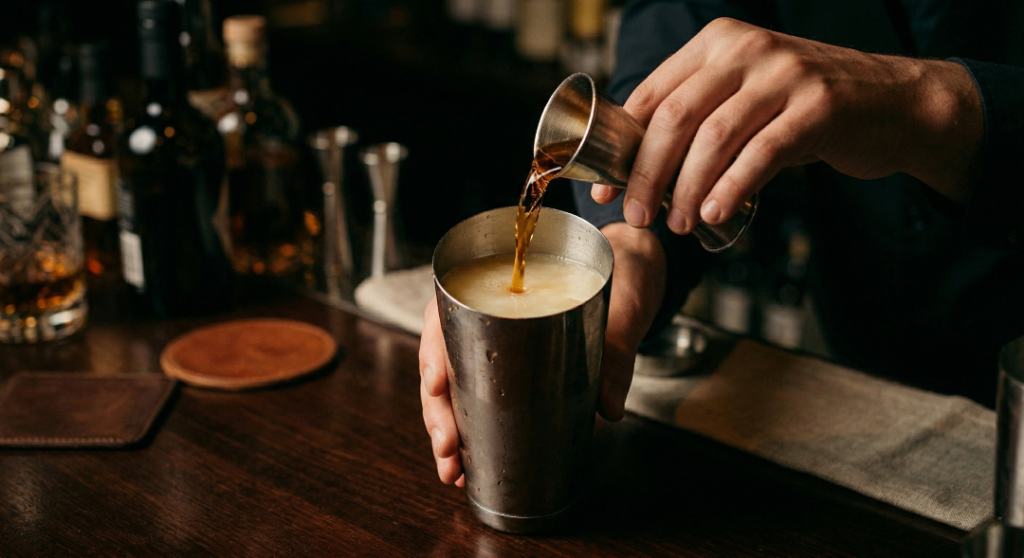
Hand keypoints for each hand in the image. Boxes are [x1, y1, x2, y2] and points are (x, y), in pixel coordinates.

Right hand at [418, 222, 665, 483]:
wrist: (632, 277)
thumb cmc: (617, 276)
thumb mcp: (622, 305)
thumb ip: (617, 350)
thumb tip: (608, 407)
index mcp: (493, 287)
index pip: (443, 316)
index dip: (433, 354)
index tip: (438, 386)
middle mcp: (483, 317)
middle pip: (442, 364)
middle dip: (438, 411)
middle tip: (448, 446)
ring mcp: (493, 348)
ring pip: (452, 390)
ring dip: (447, 432)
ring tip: (453, 470)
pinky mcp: (509, 374)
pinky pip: (476, 402)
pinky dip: (468, 436)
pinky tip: (466, 467)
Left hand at [593, 17, 982, 233]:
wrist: (894, 104)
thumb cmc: (806, 109)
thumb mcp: (745, 98)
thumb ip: (698, 119)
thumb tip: (636, 170)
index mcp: (717, 42)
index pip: (652, 96)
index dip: (623, 148)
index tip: (606, 191)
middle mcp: (747, 48)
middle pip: (675, 117)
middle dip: (647, 174)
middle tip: (638, 215)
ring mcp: (785, 74)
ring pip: (714, 137)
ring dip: (686, 189)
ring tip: (677, 224)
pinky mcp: (819, 106)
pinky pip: (762, 153)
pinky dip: (732, 188)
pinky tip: (714, 214)